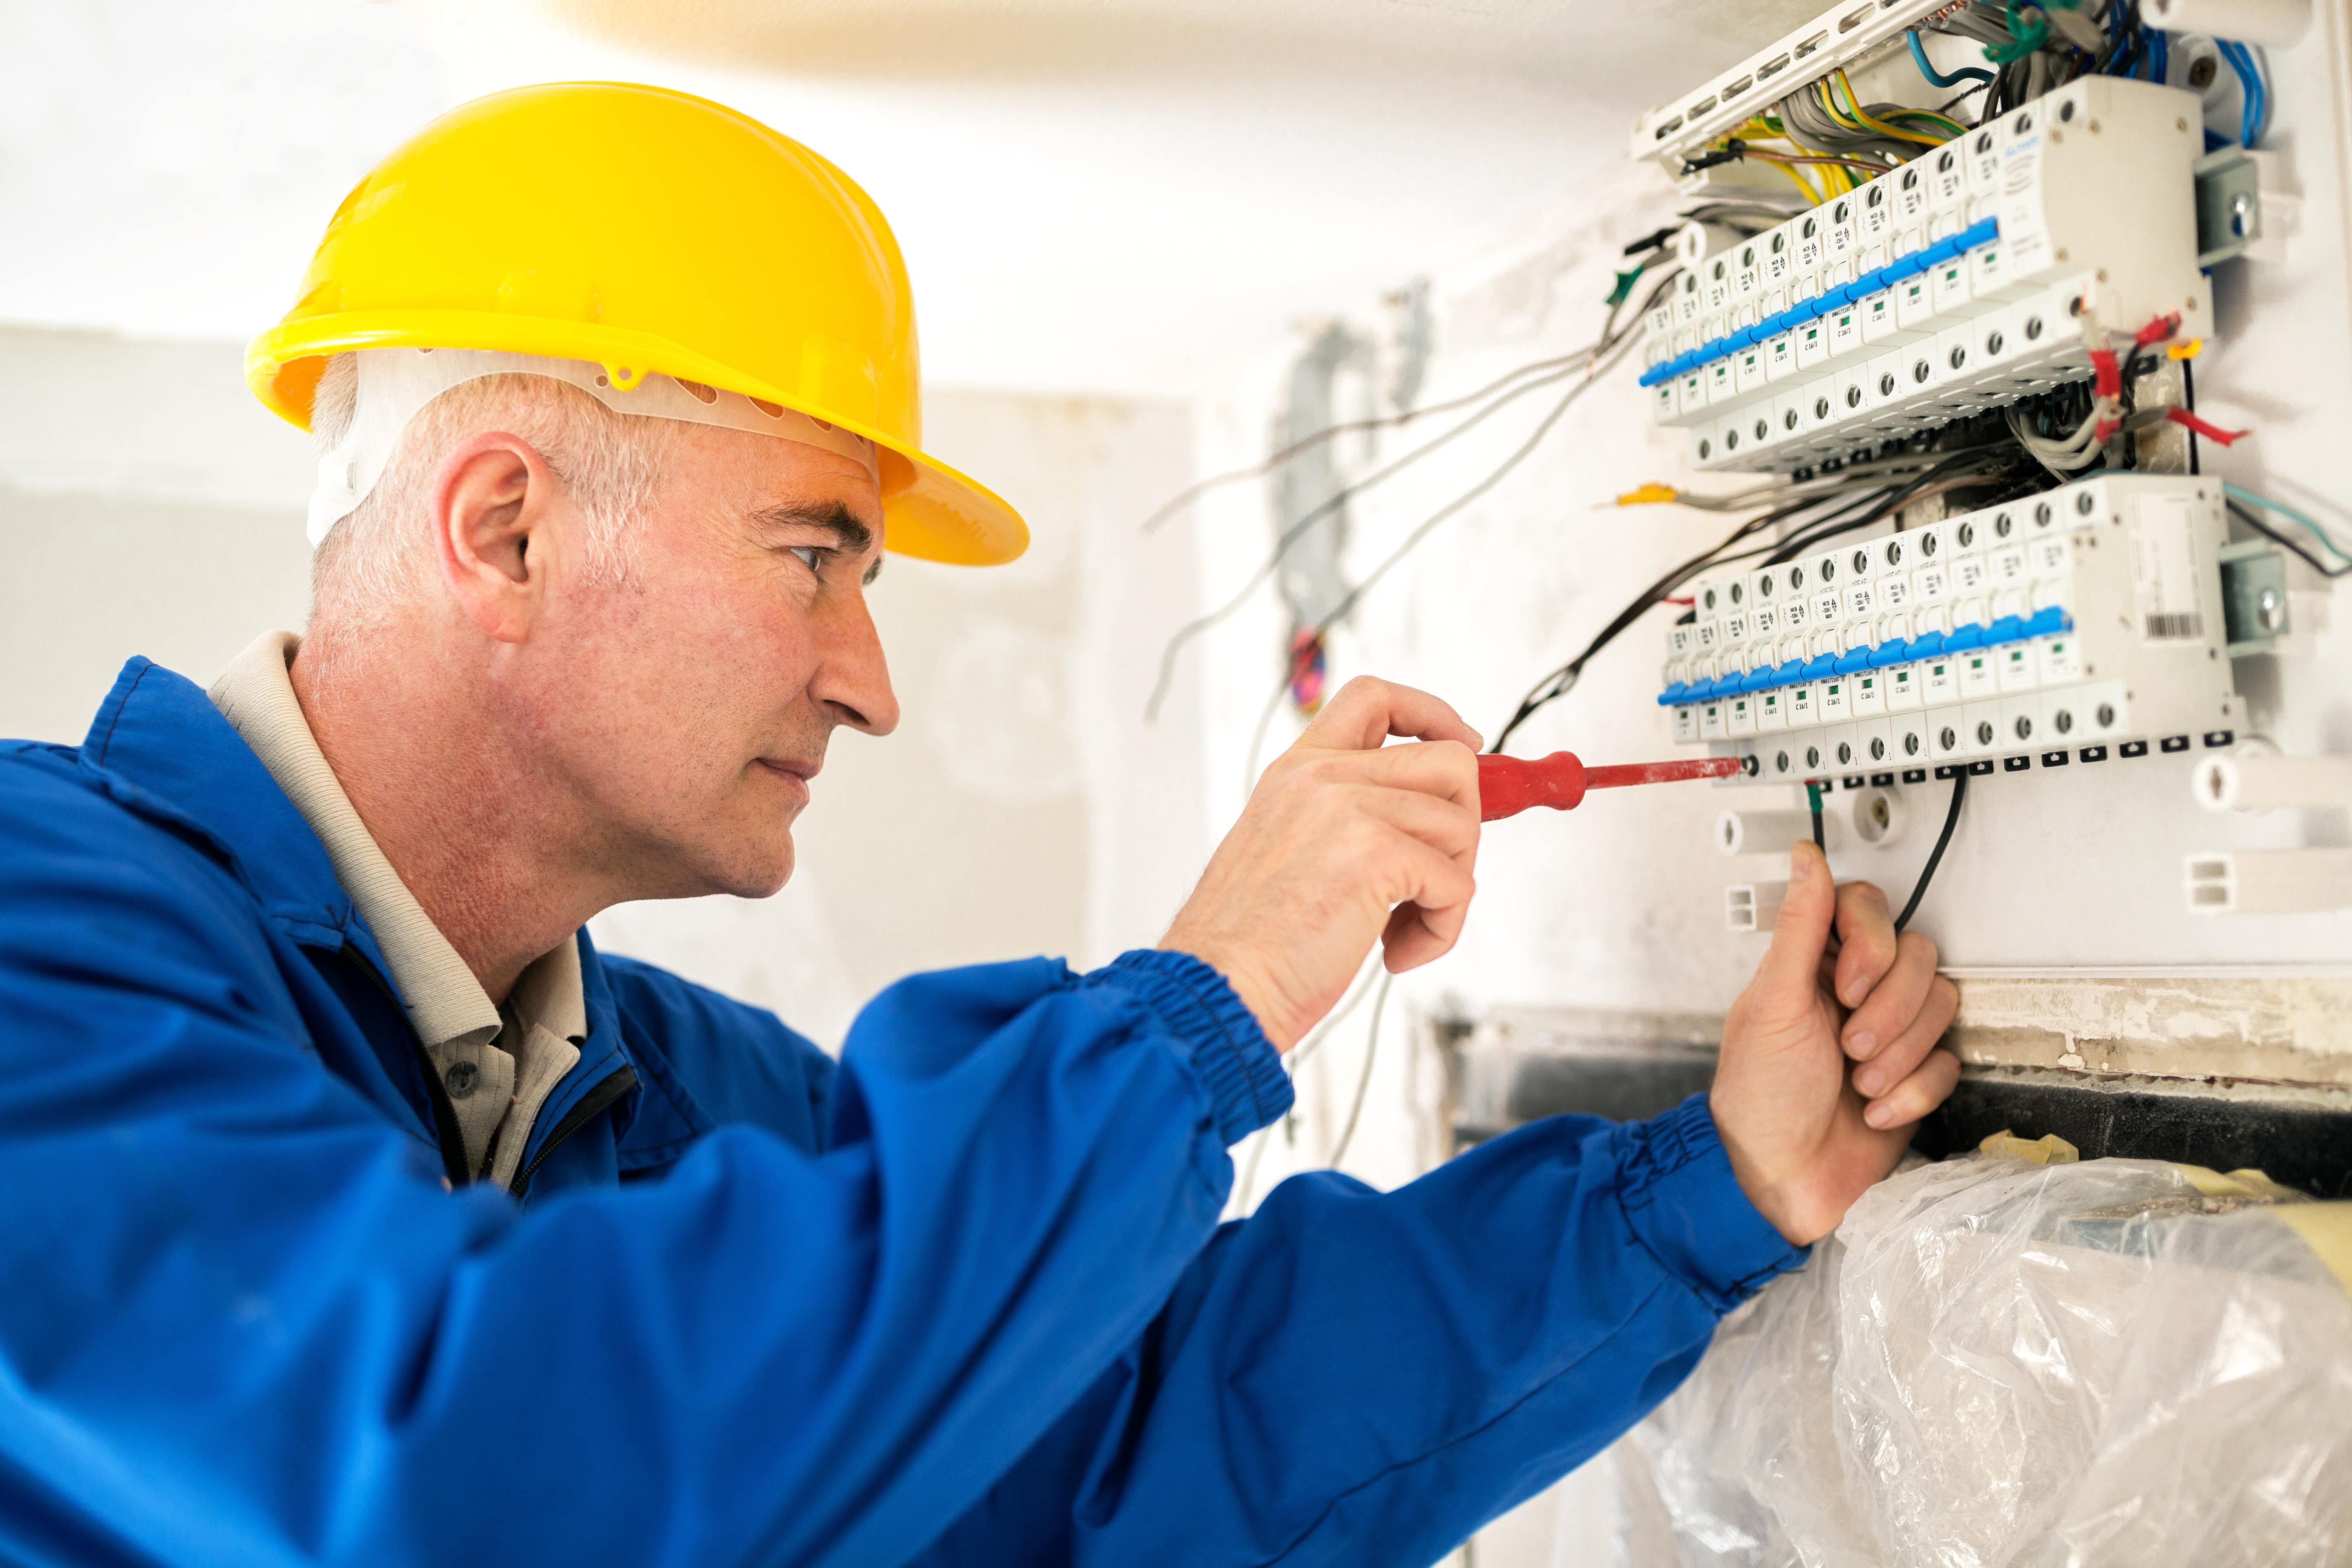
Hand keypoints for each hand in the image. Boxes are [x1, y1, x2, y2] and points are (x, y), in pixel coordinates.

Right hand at [1161, 677, 1480, 1050]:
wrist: (1219, 986)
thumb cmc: (1253, 944)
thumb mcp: (1293, 852)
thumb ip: (1349, 820)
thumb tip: (1436, 819)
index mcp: (1298, 773)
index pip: (1375, 698)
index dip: (1433, 715)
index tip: (1464, 743)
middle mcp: (1322, 778)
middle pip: (1450, 762)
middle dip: (1462, 827)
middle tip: (1429, 878)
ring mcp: (1348, 809)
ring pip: (1461, 826)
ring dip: (1449, 889)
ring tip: (1401, 929)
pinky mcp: (1375, 853)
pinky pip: (1458, 883)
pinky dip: (1442, 928)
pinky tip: (1395, 954)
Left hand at [1710, 840, 1959, 1245]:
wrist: (1780, 1179)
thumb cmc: (1760, 1096)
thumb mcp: (1773, 1003)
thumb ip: (1800, 926)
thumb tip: (1806, 856)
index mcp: (1813, 962)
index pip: (1869, 908)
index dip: (1871, 943)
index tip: (1847, 984)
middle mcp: (1855, 990)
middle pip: (1917, 955)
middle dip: (1888, 1009)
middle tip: (1848, 1043)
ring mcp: (1889, 1032)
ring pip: (1940, 1005)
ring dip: (1900, 1052)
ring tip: (1856, 1080)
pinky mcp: (1916, 1075)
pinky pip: (1948, 1062)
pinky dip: (1912, 1091)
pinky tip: (1874, 1110)